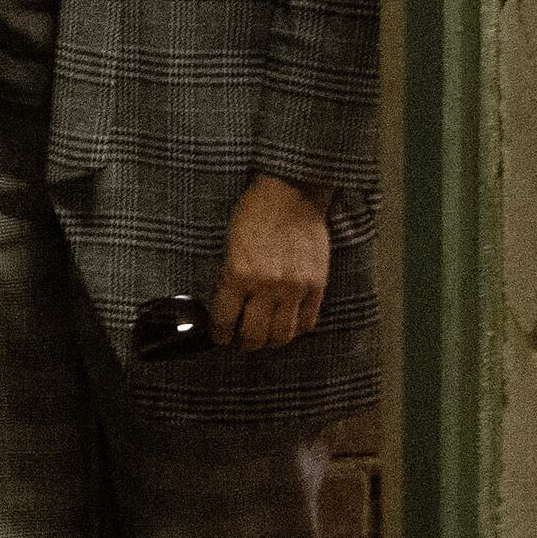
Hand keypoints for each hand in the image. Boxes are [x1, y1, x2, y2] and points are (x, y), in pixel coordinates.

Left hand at [213, 173, 331, 349]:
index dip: (220, 334)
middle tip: (242, 341)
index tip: (220, 336)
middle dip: (244, 343)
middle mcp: (266, 286)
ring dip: (271, 341)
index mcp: (238, 274)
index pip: (224, 320)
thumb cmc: (255, 213)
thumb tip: (228, 306)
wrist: (291, 194)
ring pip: (282, 336)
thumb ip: (230, 278)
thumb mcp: (231, 245)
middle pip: (254, 336)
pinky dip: (296, 328)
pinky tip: (288, 323)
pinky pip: (307, 322)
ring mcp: (294, 288)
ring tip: (266, 337)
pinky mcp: (316, 285)